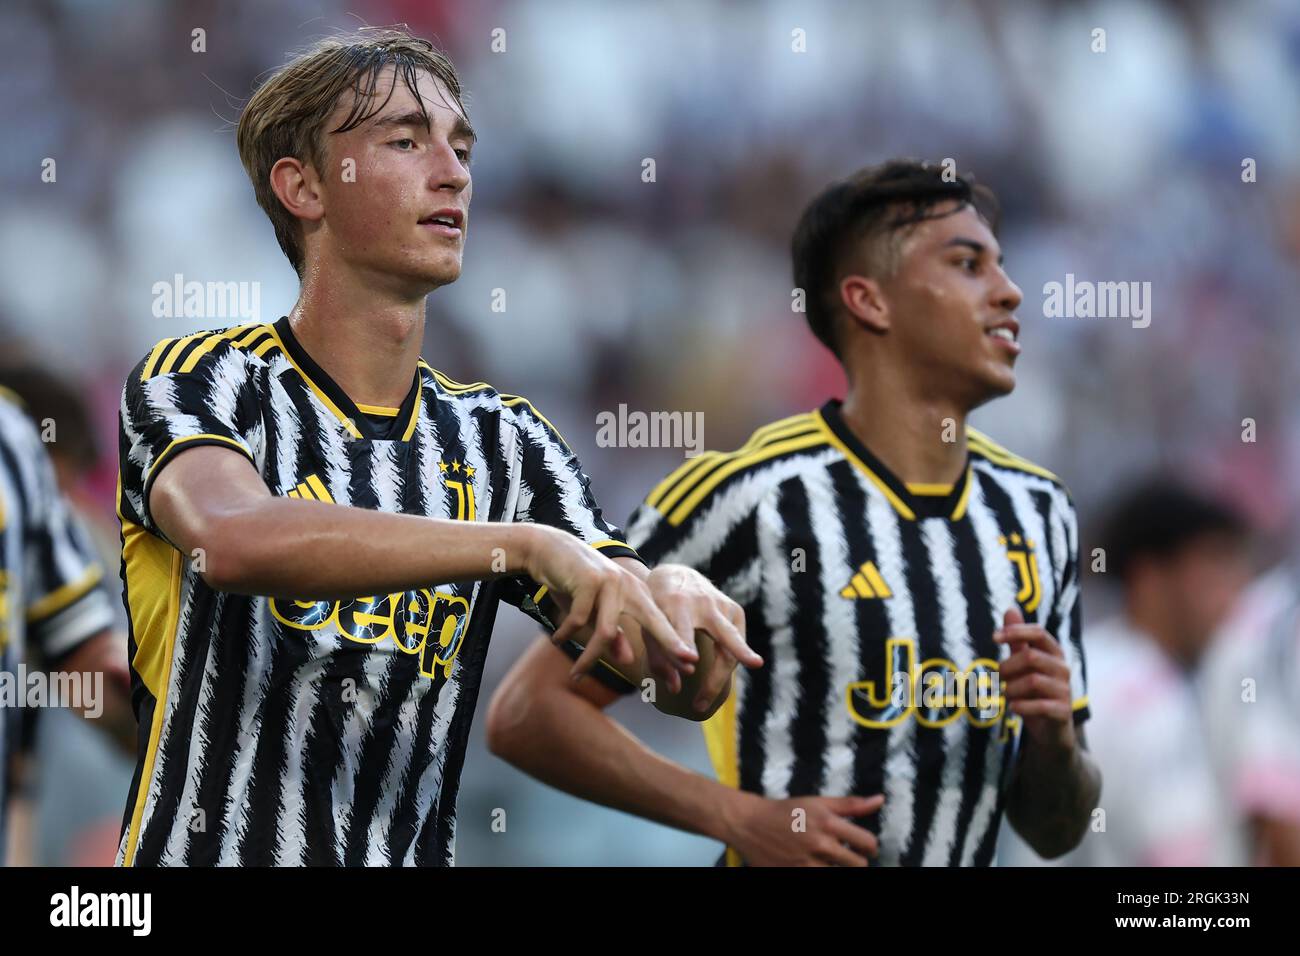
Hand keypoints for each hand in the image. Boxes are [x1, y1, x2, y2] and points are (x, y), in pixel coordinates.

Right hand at [525, 526, 697, 680]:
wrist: (547, 548)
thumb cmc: (574, 584)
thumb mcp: (595, 613)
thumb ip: (613, 634)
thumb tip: (628, 660)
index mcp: (635, 593)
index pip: (659, 623)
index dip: (674, 645)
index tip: (693, 666)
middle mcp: (629, 585)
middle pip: (653, 622)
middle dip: (670, 644)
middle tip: (691, 667)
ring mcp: (611, 581)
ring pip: (605, 632)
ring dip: (588, 658)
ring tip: (575, 676)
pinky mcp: (589, 580)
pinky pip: (578, 620)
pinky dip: (565, 634)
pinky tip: (557, 640)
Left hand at [645, 564, 762, 708]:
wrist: (676, 575)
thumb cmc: (658, 608)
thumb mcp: (649, 626)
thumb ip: (660, 658)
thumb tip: (675, 690)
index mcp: (675, 604)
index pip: (682, 628)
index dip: (686, 646)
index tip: (690, 662)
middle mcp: (703, 604)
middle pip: (724, 633)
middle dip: (738, 650)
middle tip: (754, 664)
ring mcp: (722, 606)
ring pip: (733, 643)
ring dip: (726, 671)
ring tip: (706, 700)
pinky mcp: (735, 610)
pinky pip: (734, 643)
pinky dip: (726, 663)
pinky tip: (714, 681)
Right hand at [721, 792, 883, 865]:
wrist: (749, 824)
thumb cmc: (786, 810)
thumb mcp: (818, 802)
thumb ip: (850, 804)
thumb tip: (880, 799)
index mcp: (828, 822)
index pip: (867, 842)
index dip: (870, 846)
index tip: (864, 847)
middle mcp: (819, 843)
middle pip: (858, 865)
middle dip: (857, 862)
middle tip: (848, 857)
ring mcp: (806, 863)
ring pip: (839, 875)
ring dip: (839, 870)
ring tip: (831, 862)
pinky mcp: (794, 874)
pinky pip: (820, 879)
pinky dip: (821, 872)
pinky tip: (817, 865)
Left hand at [994, 607, 1076, 753]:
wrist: (1050, 731)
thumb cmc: (1034, 693)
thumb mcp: (1024, 665)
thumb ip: (1017, 640)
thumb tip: (1010, 609)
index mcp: (1054, 654)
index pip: (1039, 632)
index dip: (1016, 631)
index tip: (993, 637)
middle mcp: (1063, 669)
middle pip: (1031, 657)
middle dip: (1007, 667)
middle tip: (998, 678)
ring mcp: (1065, 691)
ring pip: (1033, 681)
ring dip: (1011, 688)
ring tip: (1006, 695)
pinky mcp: (1063, 712)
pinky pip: (1041, 706)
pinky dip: (1021, 706)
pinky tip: (1013, 708)